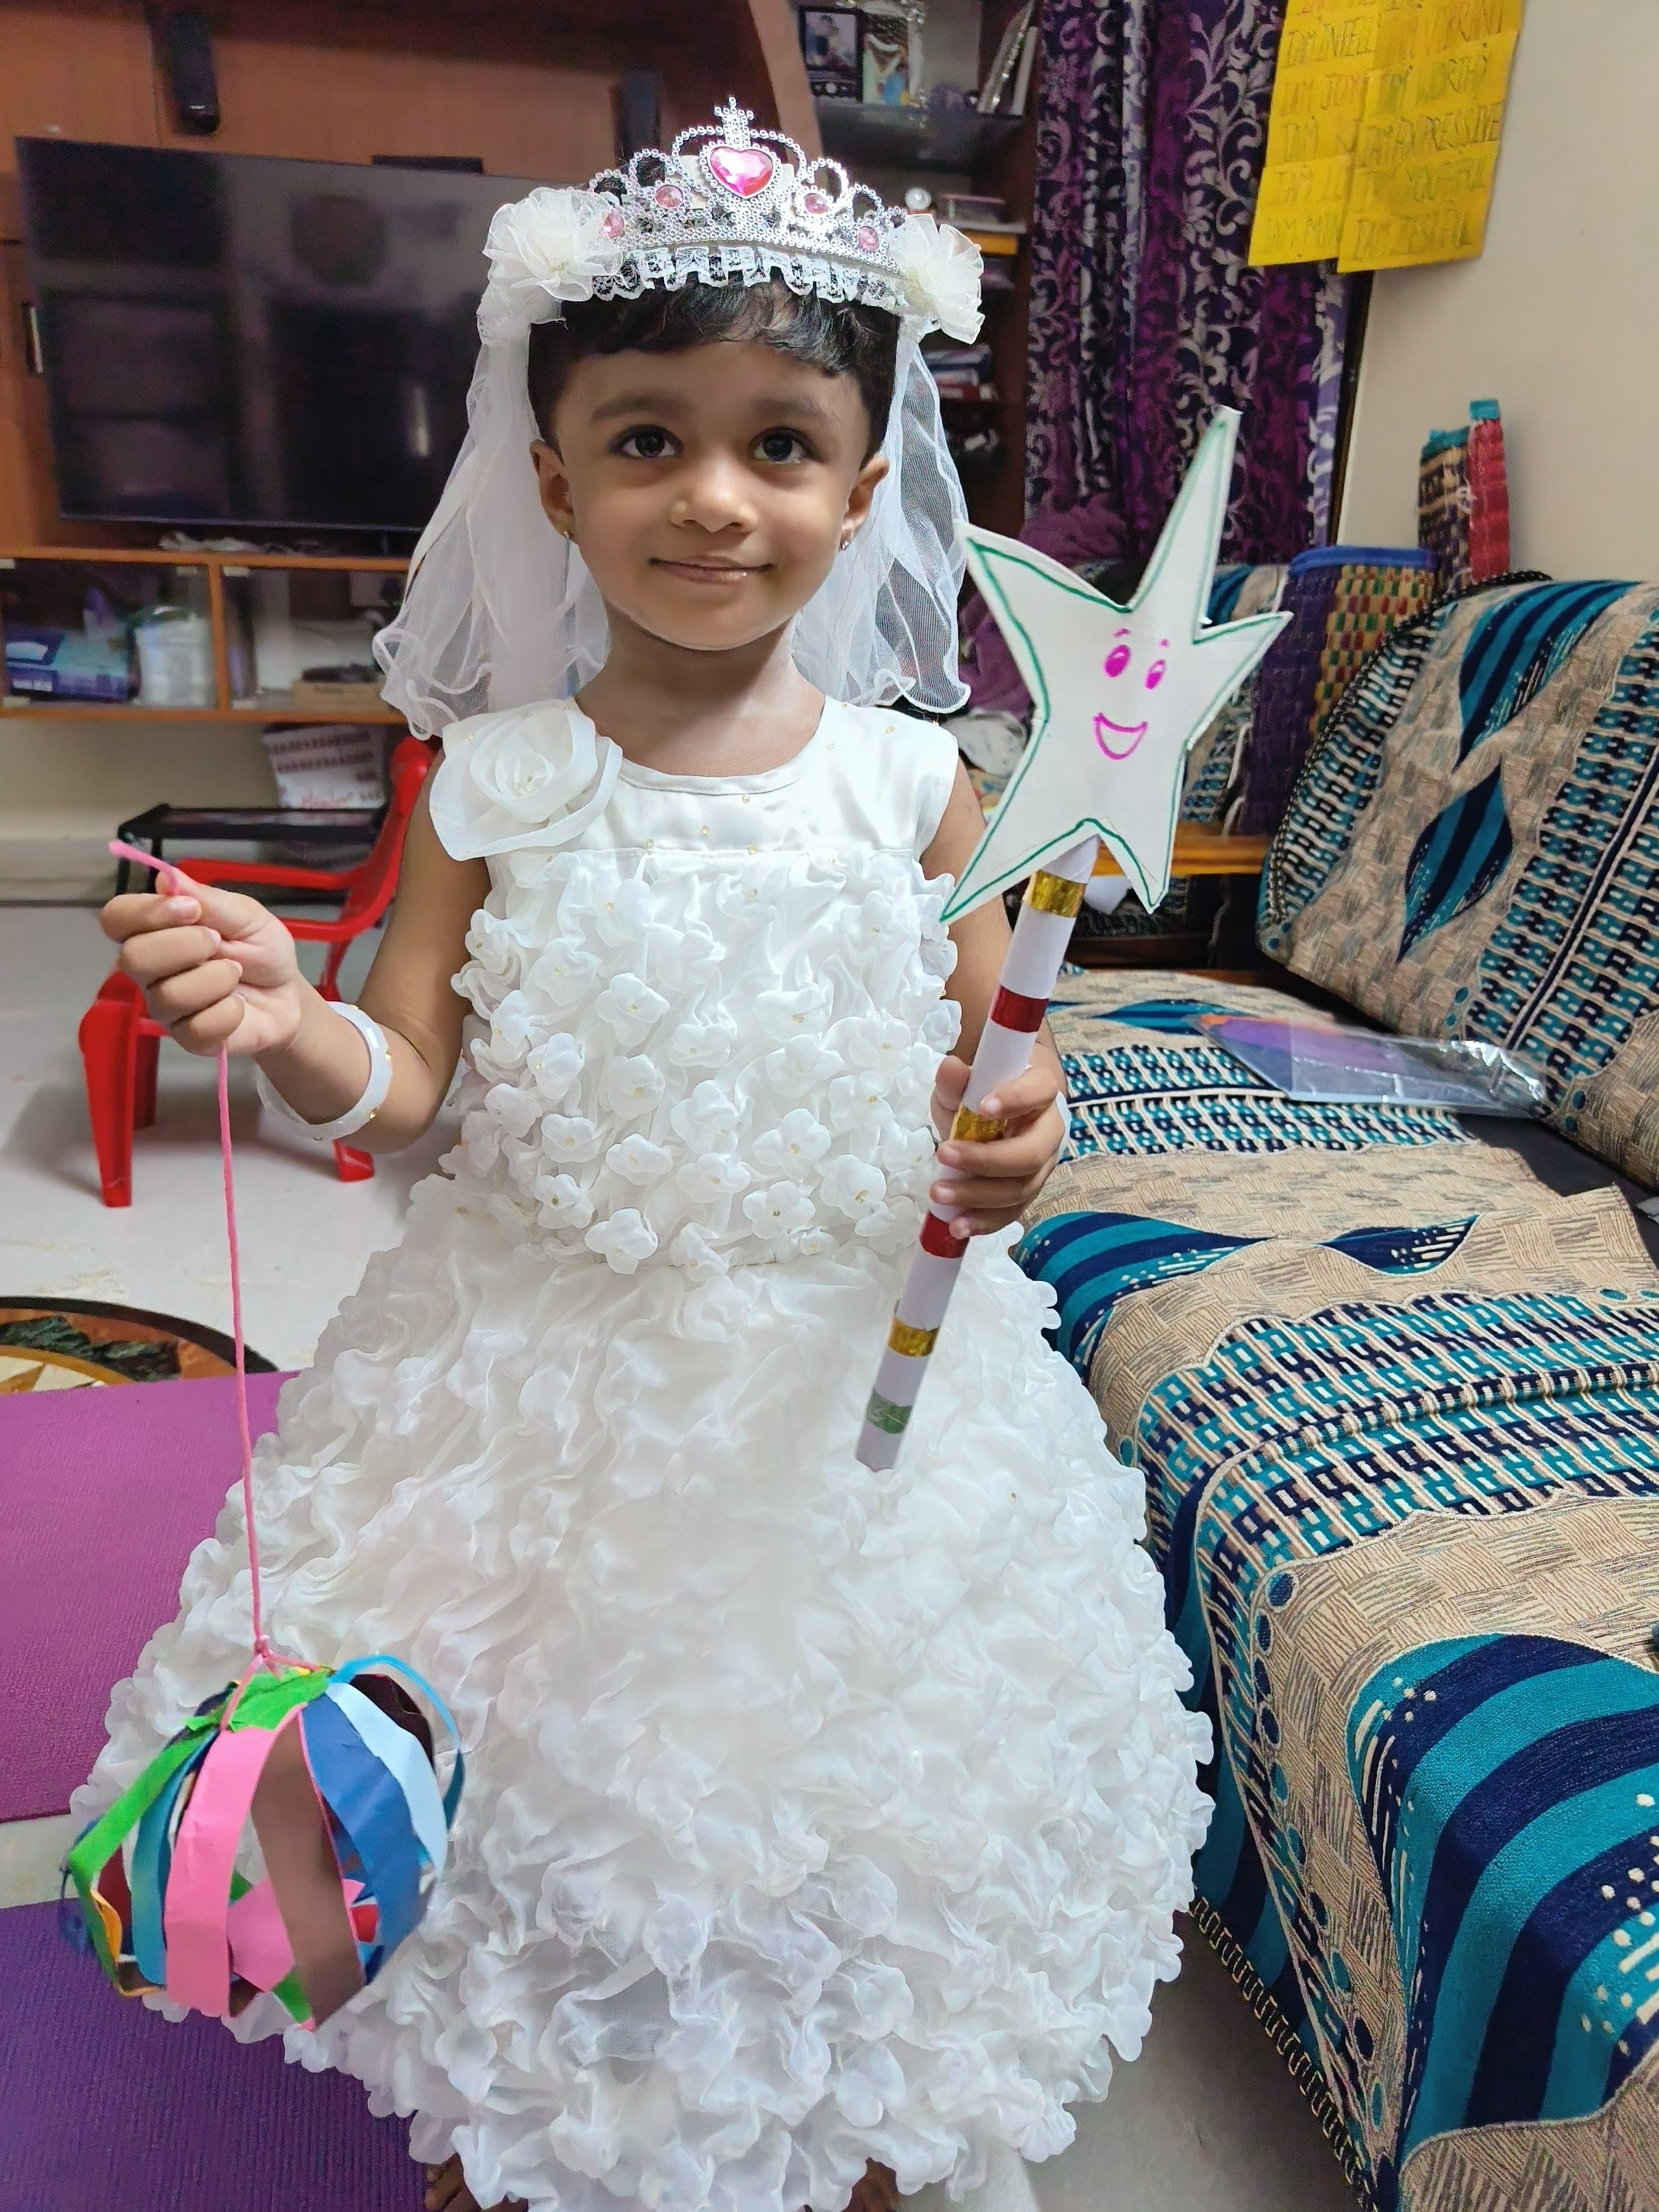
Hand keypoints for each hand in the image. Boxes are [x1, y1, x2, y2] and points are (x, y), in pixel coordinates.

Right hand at [102, 878, 305, 1056]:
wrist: (287, 995)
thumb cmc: (259, 949)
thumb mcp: (246, 915)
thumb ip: (209, 900)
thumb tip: (165, 879)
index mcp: (155, 931)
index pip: (117, 918)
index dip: (146, 912)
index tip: (191, 910)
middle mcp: (150, 970)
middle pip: (133, 958)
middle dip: (184, 946)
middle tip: (218, 942)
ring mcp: (166, 1007)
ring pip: (168, 995)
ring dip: (215, 979)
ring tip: (236, 973)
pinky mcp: (188, 1038)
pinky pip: (196, 1027)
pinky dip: (228, 1012)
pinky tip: (239, 1005)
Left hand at [927, 1052, 1066, 1237]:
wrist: (1000, 1111)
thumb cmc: (984, 1091)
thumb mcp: (965, 1083)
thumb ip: (957, 1081)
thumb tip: (950, 1069)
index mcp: (1040, 1091)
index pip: (1037, 1092)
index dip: (1015, 1100)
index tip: (982, 1107)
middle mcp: (1048, 1131)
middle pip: (1030, 1153)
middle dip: (986, 1160)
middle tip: (944, 1153)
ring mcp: (1041, 1166)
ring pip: (1020, 1188)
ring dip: (978, 1196)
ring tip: (938, 1193)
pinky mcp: (1026, 1192)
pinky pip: (1011, 1212)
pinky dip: (984, 1221)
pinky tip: (957, 1225)